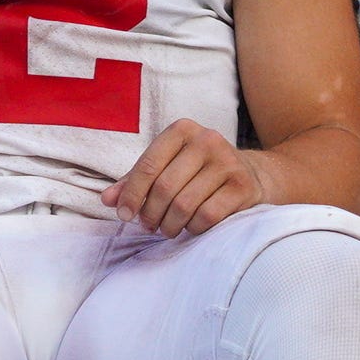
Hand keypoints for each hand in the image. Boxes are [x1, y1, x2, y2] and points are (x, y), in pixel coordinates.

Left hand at [102, 118, 263, 237]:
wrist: (251, 174)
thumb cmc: (197, 172)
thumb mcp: (166, 167)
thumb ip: (135, 181)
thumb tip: (107, 200)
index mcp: (182, 130)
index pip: (148, 165)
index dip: (131, 194)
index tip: (124, 215)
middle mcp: (207, 140)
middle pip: (164, 188)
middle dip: (150, 214)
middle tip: (148, 226)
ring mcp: (228, 162)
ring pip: (184, 204)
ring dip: (169, 225)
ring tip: (167, 229)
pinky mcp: (243, 186)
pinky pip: (207, 216)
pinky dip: (193, 229)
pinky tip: (190, 228)